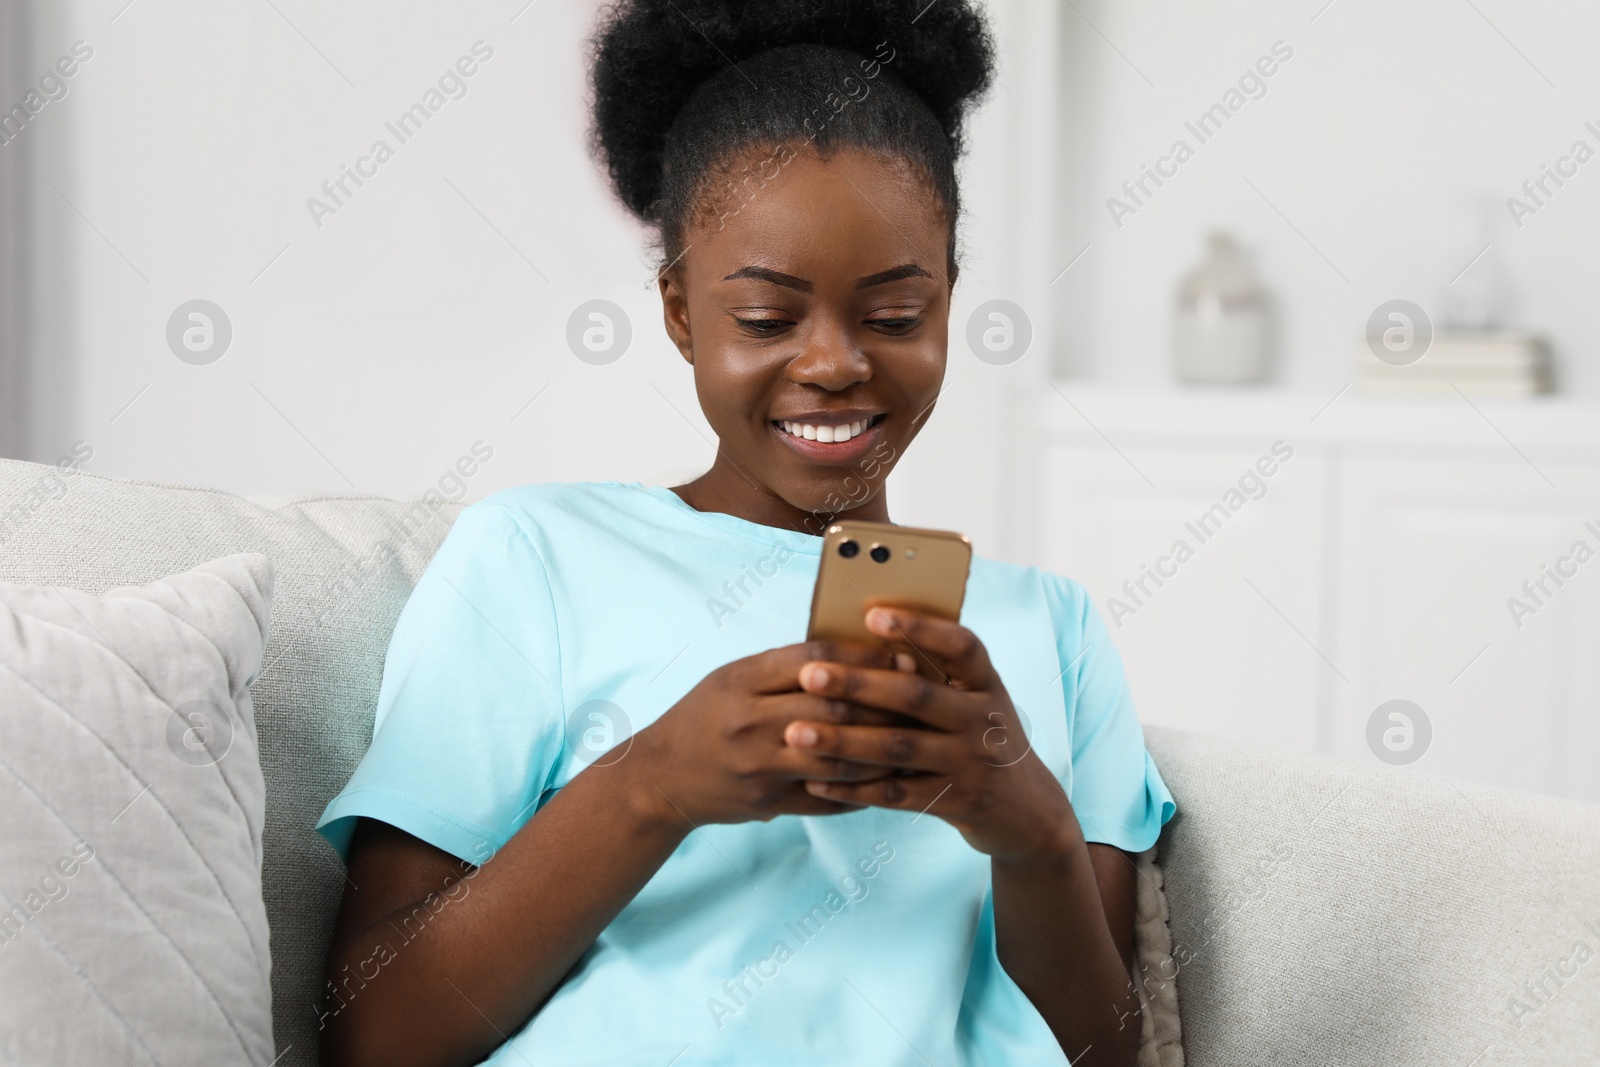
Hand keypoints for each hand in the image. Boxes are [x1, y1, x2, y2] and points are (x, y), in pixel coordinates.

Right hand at [626, 640, 920, 829]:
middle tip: (923, 696)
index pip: (813, 658)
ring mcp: (757, 765)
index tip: (900, 651)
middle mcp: (748, 720)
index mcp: (740, 679)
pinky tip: (891, 780)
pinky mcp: (767, 802)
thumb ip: (784, 667)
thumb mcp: (733, 677)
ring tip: (917, 739)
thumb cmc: (705, 716)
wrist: (660, 777)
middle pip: (832, 705)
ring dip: (882, 748)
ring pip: (836, 754)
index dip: (862, 655)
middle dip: (884, 700)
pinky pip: (826, 796)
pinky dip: (863, 788)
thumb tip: (855, 653)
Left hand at [784, 607, 1080, 864]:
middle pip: (915, 696)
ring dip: (843, 740)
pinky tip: (814, 780)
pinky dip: (852, 788)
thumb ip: (935, 674)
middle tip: (809, 675)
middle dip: (857, 684)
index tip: (871, 615)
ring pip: (898, 748)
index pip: (961, 645)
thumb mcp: (974, 700)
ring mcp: (971, 763)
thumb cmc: (981, 738)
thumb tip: (862, 638)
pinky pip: (895, 795)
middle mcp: (983, 719)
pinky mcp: (955, 802)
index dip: (919, 627)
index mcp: (986, 683)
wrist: (1025, 810)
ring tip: (795, 733)